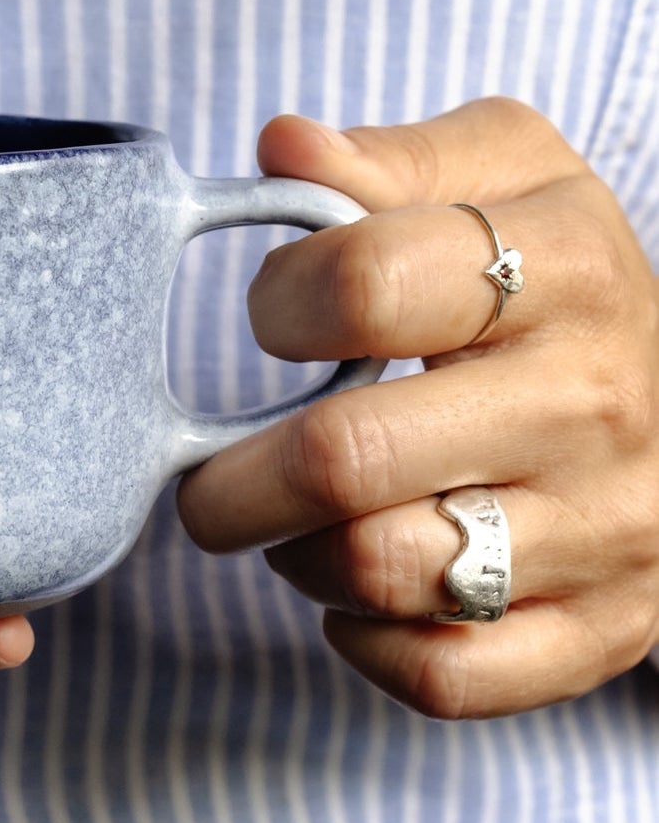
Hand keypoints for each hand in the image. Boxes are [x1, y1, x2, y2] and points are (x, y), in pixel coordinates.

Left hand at [176, 97, 658, 718]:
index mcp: (566, 266)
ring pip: (384, 570)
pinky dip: (365, 641)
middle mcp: (598, 401)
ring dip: (295, 554)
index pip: (360, 284)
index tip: (271, 321)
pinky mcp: (607, 629)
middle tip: (209, 474)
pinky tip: (354, 593)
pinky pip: (443, 673)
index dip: (275, 304)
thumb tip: (284, 148)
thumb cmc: (555, 275)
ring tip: (294, 523)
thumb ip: (387, 160)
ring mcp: (613, 528)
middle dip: (230, 479)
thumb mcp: (502, 172)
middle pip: (345, 457)